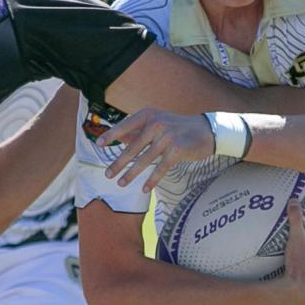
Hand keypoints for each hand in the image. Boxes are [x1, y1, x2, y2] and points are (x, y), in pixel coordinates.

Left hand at [98, 108, 214, 191]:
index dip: (112, 135)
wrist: (206, 131)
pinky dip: (152, 179)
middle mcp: (157, 123)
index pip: (126, 126)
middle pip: (133, 146)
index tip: (98, 144)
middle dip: (119, 163)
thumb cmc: (177, 128)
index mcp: (149, 115)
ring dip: (132, 174)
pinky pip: (161, 167)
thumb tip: (117, 137)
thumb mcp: (157, 123)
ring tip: (121, 183)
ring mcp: (167, 136)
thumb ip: (138, 130)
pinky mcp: (177, 149)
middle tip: (107, 175)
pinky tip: (145, 188)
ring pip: (145, 159)